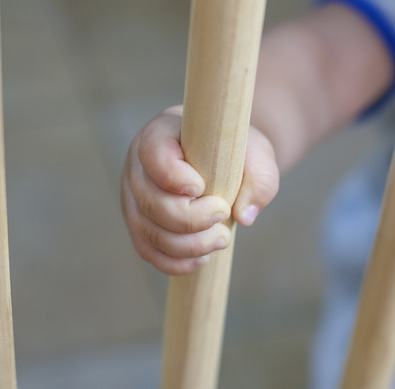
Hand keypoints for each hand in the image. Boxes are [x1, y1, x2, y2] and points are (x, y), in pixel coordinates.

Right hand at [120, 105, 279, 274]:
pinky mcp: (139, 223)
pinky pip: (146, 249)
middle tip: (224, 215)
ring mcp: (133, 196)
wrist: (225, 163)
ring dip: (187, 245)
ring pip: (147, 229)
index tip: (203, 188)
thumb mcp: (257, 155)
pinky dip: (173, 261)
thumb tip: (245, 215)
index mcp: (162, 133)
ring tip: (221, 239)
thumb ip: (260, 179)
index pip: (152, 152)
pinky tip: (202, 259)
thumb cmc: (237, 153)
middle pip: (149, 200)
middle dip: (190, 218)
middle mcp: (139, 165)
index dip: (173, 176)